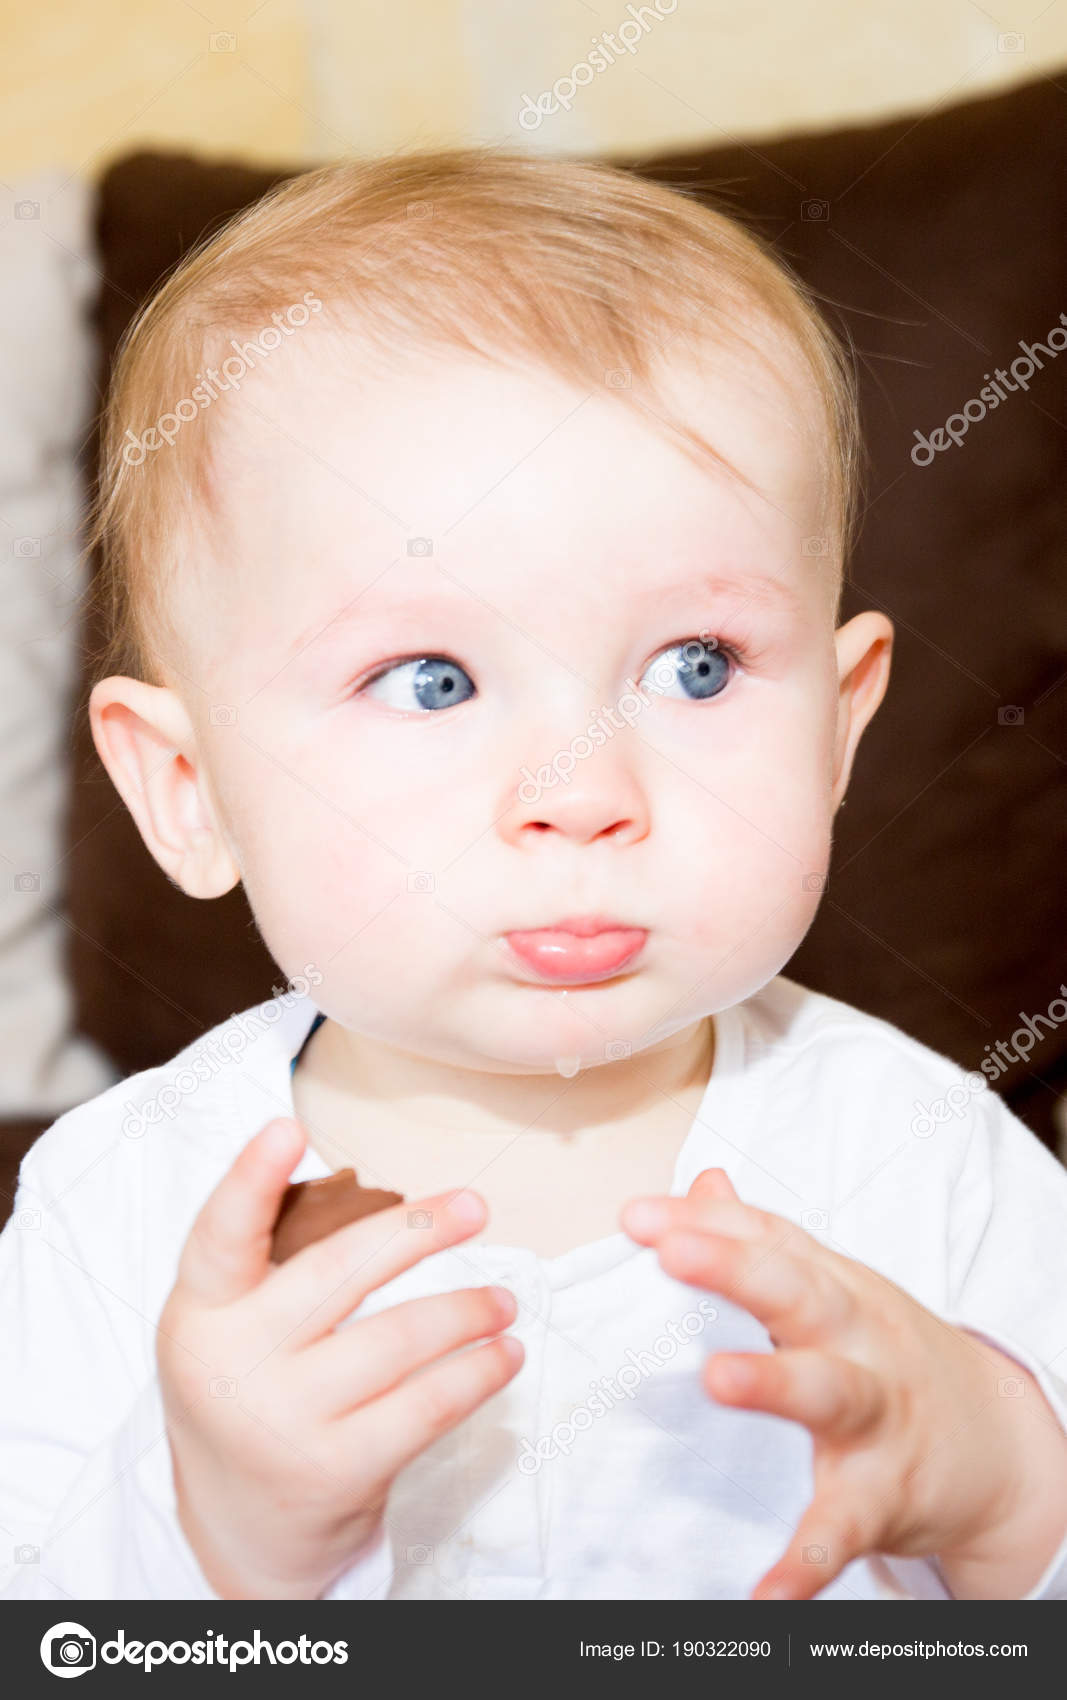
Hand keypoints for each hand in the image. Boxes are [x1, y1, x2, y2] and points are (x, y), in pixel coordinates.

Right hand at [158, 1116, 522, 1598]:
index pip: (220, 1236)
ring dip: (468, 1309)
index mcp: (201, 1311)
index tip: (285, 1127)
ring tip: (504, 1299)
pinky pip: (428, 1404)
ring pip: (399, 1338)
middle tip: (475, 1206)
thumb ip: (273, 1263)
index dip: (250, 1179)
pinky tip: (504, 1353)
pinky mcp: (337, 1470)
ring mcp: (284, 1421)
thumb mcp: (230, 1325)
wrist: (242, 1526)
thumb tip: (386, 1194)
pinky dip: (479, 1372)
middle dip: (418, 1231)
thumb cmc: (251, 1388)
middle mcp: (234, 1364)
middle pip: (339, 1273)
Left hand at [621, 1167, 1066, 1599]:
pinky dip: (805, 1562)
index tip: (634, 1217)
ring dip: (771, 1382)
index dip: (702, 1222)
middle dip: (737, 1269)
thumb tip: (703, 1183)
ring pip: (826, 1390)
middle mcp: (856, 1340)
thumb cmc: (885, 1356)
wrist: (994, 1445)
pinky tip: (766, 1590)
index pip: (767, 1239)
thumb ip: (763, 1240)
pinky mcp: (883, 1494)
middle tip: (673, 1254)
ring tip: (716, 1378)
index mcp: (835, 1288)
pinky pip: (841, 1528)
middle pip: (798, 1293)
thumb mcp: (834, 1290)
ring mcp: (875, 1415)